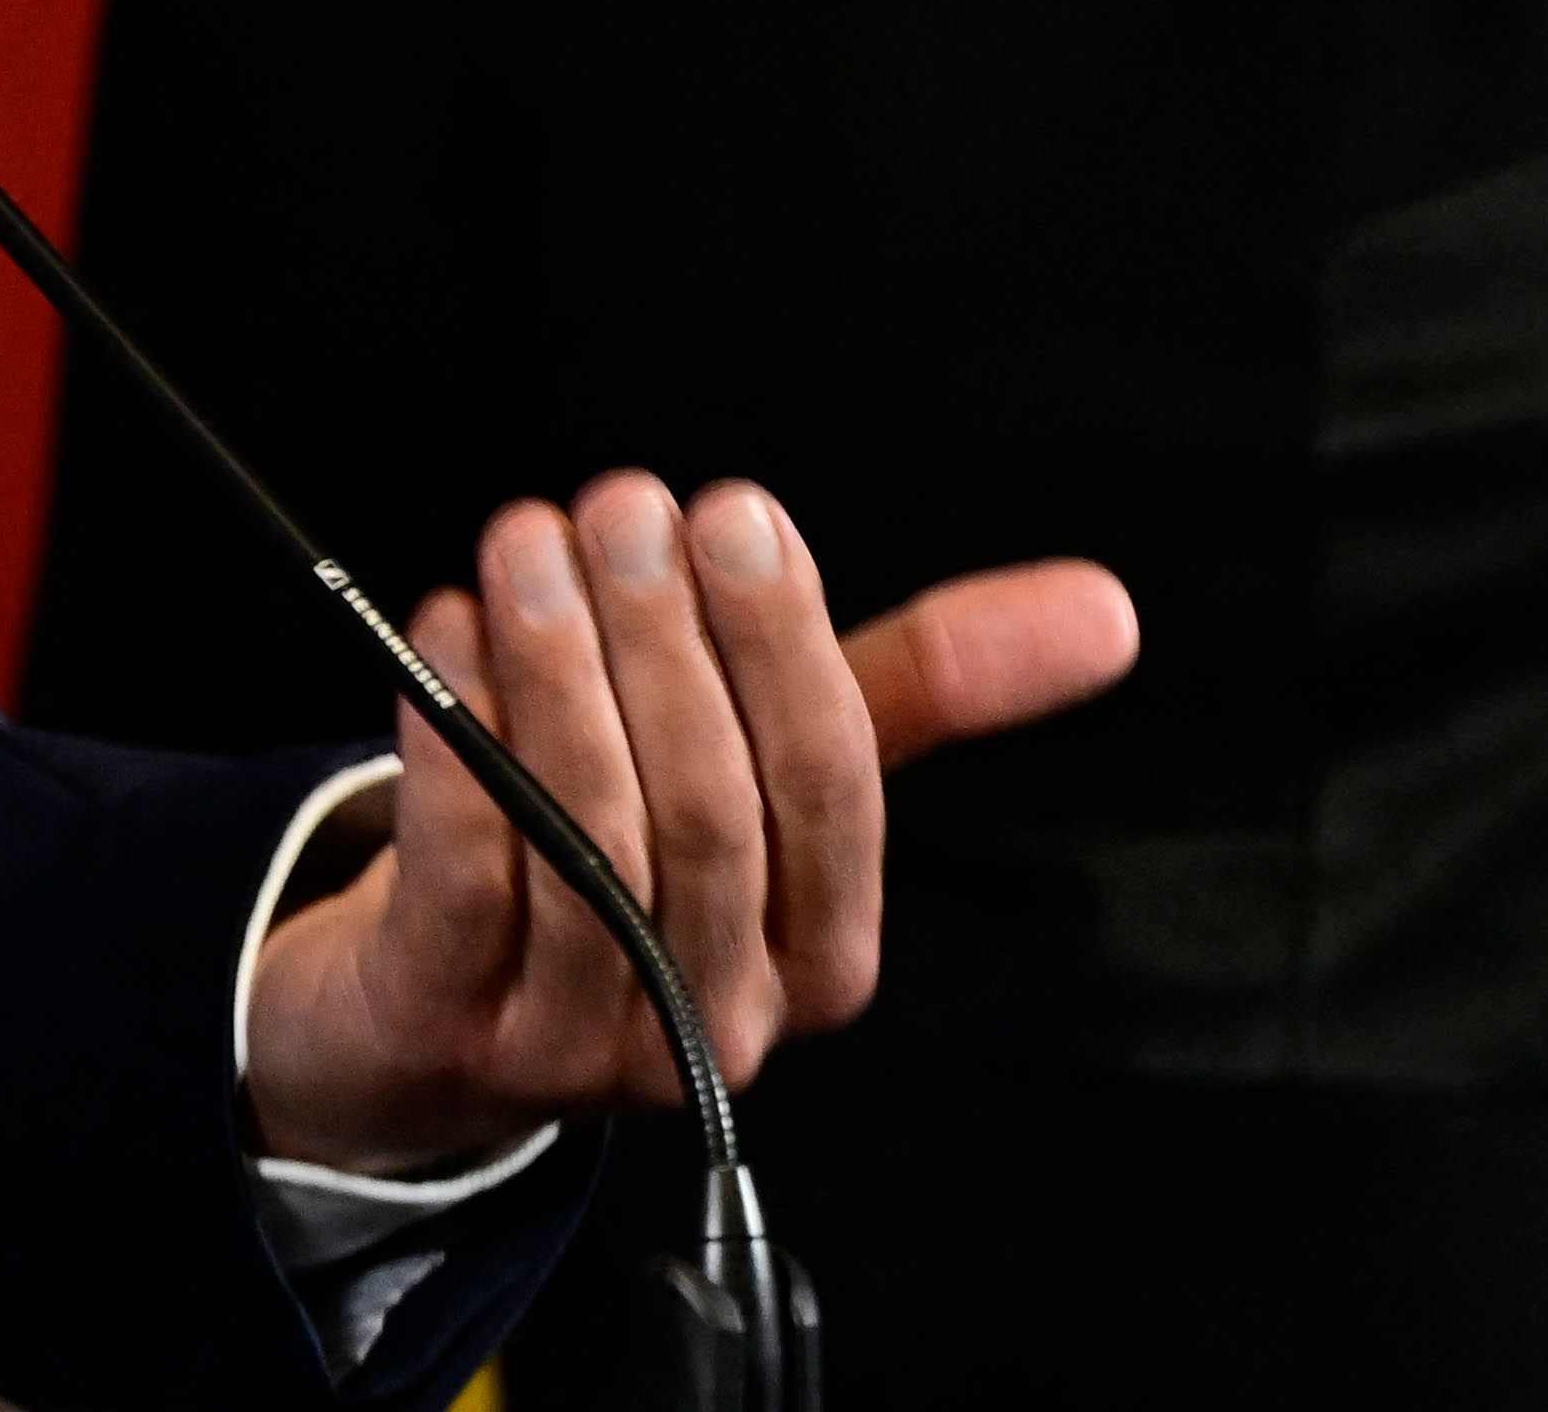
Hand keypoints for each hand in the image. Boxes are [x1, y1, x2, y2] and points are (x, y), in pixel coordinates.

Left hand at [238, 474, 1135, 1173]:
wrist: (441, 1011)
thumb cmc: (640, 851)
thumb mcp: (777, 766)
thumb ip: (926, 684)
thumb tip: (1106, 606)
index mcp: (824, 955)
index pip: (832, 789)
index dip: (785, 645)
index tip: (737, 513)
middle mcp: (718, 1015)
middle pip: (707, 813)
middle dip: (662, 640)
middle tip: (618, 506)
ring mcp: (583, 1041)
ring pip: (588, 842)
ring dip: (555, 671)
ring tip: (527, 545)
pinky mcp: (454, 1025)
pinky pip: (466, 872)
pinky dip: (456, 740)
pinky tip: (449, 633)